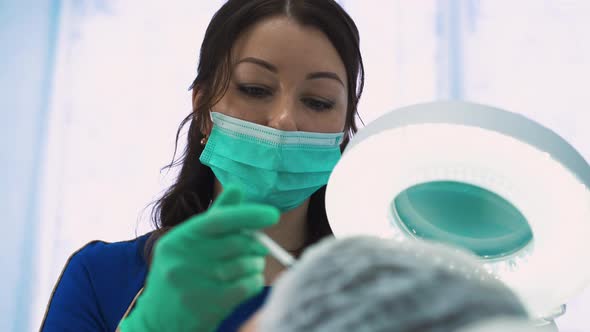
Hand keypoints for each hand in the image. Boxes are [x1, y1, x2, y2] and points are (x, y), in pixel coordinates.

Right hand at [118, 186, 279, 331]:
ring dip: (256, 264)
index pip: (219, 220)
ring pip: (244, 265)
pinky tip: (250, 281)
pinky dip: (255, 281)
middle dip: (256, 244)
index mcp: (179, 238)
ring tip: (252, 265)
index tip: (272, 214)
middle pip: (236, 243)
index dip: (248, 214)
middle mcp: (183, 259)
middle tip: (261, 247)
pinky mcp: (207, 306)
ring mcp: (194, 285)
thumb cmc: (182, 273)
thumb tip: (238, 188)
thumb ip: (216, 216)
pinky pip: (246, 287)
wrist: (159, 320)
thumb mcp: (190, 242)